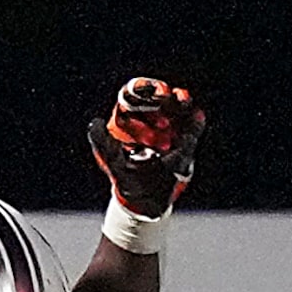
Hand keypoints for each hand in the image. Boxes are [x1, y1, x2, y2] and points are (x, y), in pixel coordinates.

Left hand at [89, 77, 205, 217]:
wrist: (149, 202)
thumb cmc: (128, 181)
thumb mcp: (114, 164)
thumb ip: (104, 145)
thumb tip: (94, 122)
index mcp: (130, 120)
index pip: (135, 96)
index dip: (141, 90)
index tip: (145, 92)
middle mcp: (150, 120)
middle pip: (157, 98)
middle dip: (161, 95)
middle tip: (164, 96)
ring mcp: (169, 128)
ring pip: (176, 108)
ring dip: (181, 102)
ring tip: (182, 99)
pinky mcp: (184, 140)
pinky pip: (192, 128)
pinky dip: (194, 122)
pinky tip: (197, 115)